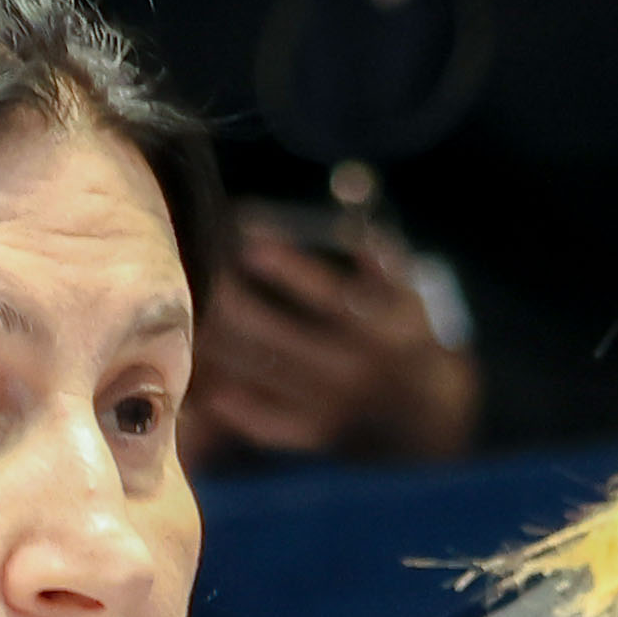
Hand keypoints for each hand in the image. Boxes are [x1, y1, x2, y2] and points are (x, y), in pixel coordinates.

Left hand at [198, 223, 484, 462]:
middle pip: (280, 335)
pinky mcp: (316, 434)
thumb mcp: (405, 289)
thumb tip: (350, 183)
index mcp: (382, 328)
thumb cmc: (403, 333)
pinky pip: (266, 422)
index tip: (247, 235)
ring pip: (264, 375)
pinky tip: (204, 379)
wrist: (426, 413)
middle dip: (233, 302)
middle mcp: (357, 370)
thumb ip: (376, 242)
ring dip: (221, 346)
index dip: (287, 265)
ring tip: (191, 312)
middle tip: (201, 270)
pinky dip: (234, 404)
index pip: (329, 294)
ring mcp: (334, 406)